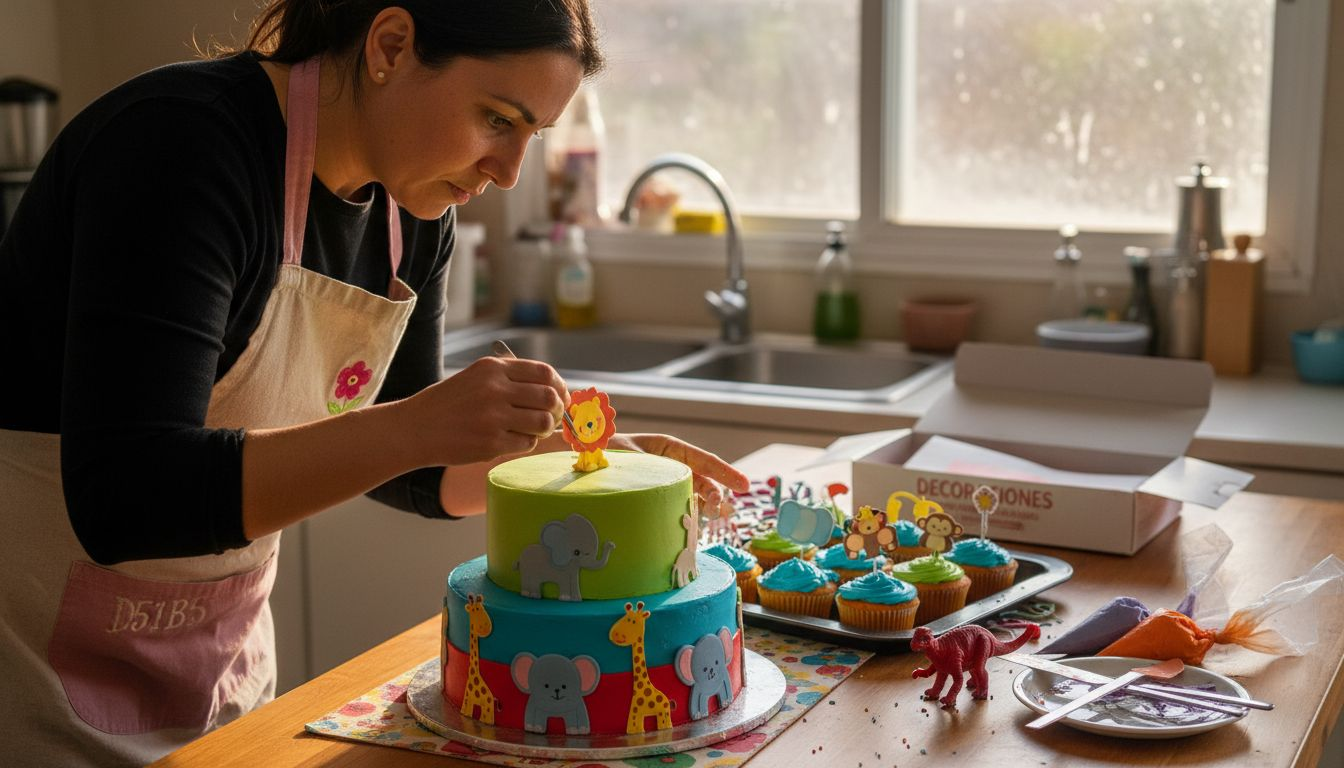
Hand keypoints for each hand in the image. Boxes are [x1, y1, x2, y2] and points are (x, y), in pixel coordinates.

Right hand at [404, 356, 567, 464]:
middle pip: (548, 398)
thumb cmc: (450, 404)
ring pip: (542, 422)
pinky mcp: (491, 443)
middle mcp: (494, 389)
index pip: (544, 373)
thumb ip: (511, 380)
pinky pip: (527, 443)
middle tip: (550, 418)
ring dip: (544, 429)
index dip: (559, 386)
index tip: (561, 397)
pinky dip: (526, 443)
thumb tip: (555, 392)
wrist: (415, 428)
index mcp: (492, 368)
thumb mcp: (477, 378)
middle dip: (556, 410)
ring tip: (531, 431)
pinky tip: (511, 440)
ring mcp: (493, 417)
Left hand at [609, 433, 748, 518]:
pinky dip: (690, 517)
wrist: (580, 460)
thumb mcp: (624, 455)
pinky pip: (680, 507)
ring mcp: (667, 483)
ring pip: (695, 496)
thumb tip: (656, 482)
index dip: (725, 472)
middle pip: (703, 480)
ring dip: (706, 507)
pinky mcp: (659, 499)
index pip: (702, 460)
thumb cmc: (601, 450)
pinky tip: (696, 529)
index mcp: (667, 448)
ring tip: (712, 518)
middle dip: (715, 494)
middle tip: (720, 509)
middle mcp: (671, 465)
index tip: (745, 485)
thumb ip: (641, 466)